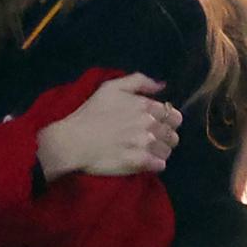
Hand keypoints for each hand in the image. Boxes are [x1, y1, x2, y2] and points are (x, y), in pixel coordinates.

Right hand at [36, 73, 181, 178]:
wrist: (73, 141)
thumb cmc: (90, 113)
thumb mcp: (111, 88)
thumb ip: (139, 81)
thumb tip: (162, 86)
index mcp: (145, 106)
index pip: (173, 115)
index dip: (166, 121)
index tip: (155, 125)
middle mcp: (150, 124)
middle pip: (173, 135)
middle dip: (164, 138)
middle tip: (149, 140)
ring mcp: (146, 145)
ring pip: (167, 151)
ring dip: (159, 152)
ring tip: (144, 152)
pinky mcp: (141, 163)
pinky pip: (160, 165)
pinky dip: (154, 164)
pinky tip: (142, 162)